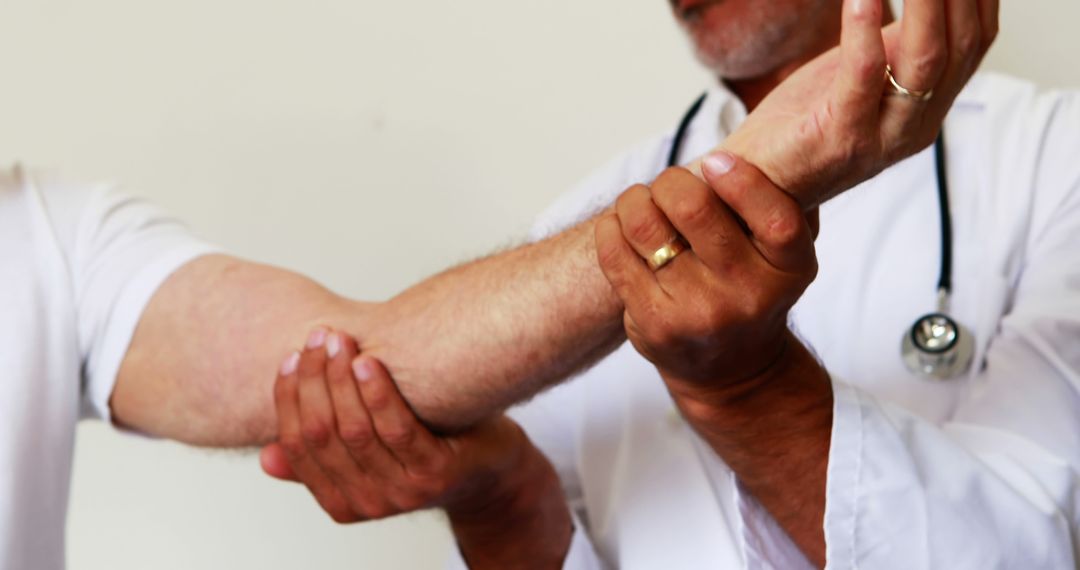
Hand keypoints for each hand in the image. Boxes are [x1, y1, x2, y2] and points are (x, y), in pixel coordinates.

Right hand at [262, 327, 571, 566]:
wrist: (493, 468)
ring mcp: (403, 491)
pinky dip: (378, 392)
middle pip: (322, 434)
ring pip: (355, 430)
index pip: (297, 445)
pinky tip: (371, 360)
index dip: (289, 399)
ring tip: (341, 340)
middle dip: (314, 380)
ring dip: (341, 380)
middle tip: (318, 337)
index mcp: (340, 501)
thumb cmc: (427, 449)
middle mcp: (367, 503)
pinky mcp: (436, 473)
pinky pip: (397, 429)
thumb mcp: (370, 454)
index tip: (291, 357)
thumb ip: (325, 457)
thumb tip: (267, 457)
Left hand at [596, 152, 817, 392]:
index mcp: (790, 269)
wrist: (731, 368)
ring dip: (635, 201)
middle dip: (671, 182)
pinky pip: (615, 254)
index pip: (775, 218)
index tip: (715, 161)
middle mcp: (748, 294)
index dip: (741, 180)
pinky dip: (611, 228)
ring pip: (646, 226)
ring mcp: (699, 313)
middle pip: (695, 209)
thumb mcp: (783, 254)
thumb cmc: (751, 287)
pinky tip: (620, 227)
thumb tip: (760, 144)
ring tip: (640, 204)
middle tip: (669, 186)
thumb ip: (777, 201)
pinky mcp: (654, 324)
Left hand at [704, 0, 998, 206]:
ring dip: (929, 3)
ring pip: (928, 60)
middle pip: (963, 44)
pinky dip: (864, 30)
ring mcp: (883, 136)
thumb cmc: (799, 126)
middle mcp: (917, 124)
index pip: (976, 39)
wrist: (751, 188)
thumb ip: (894, 46)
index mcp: (928, 107)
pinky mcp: (840, 138)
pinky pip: (863, 76)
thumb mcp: (859, 80)